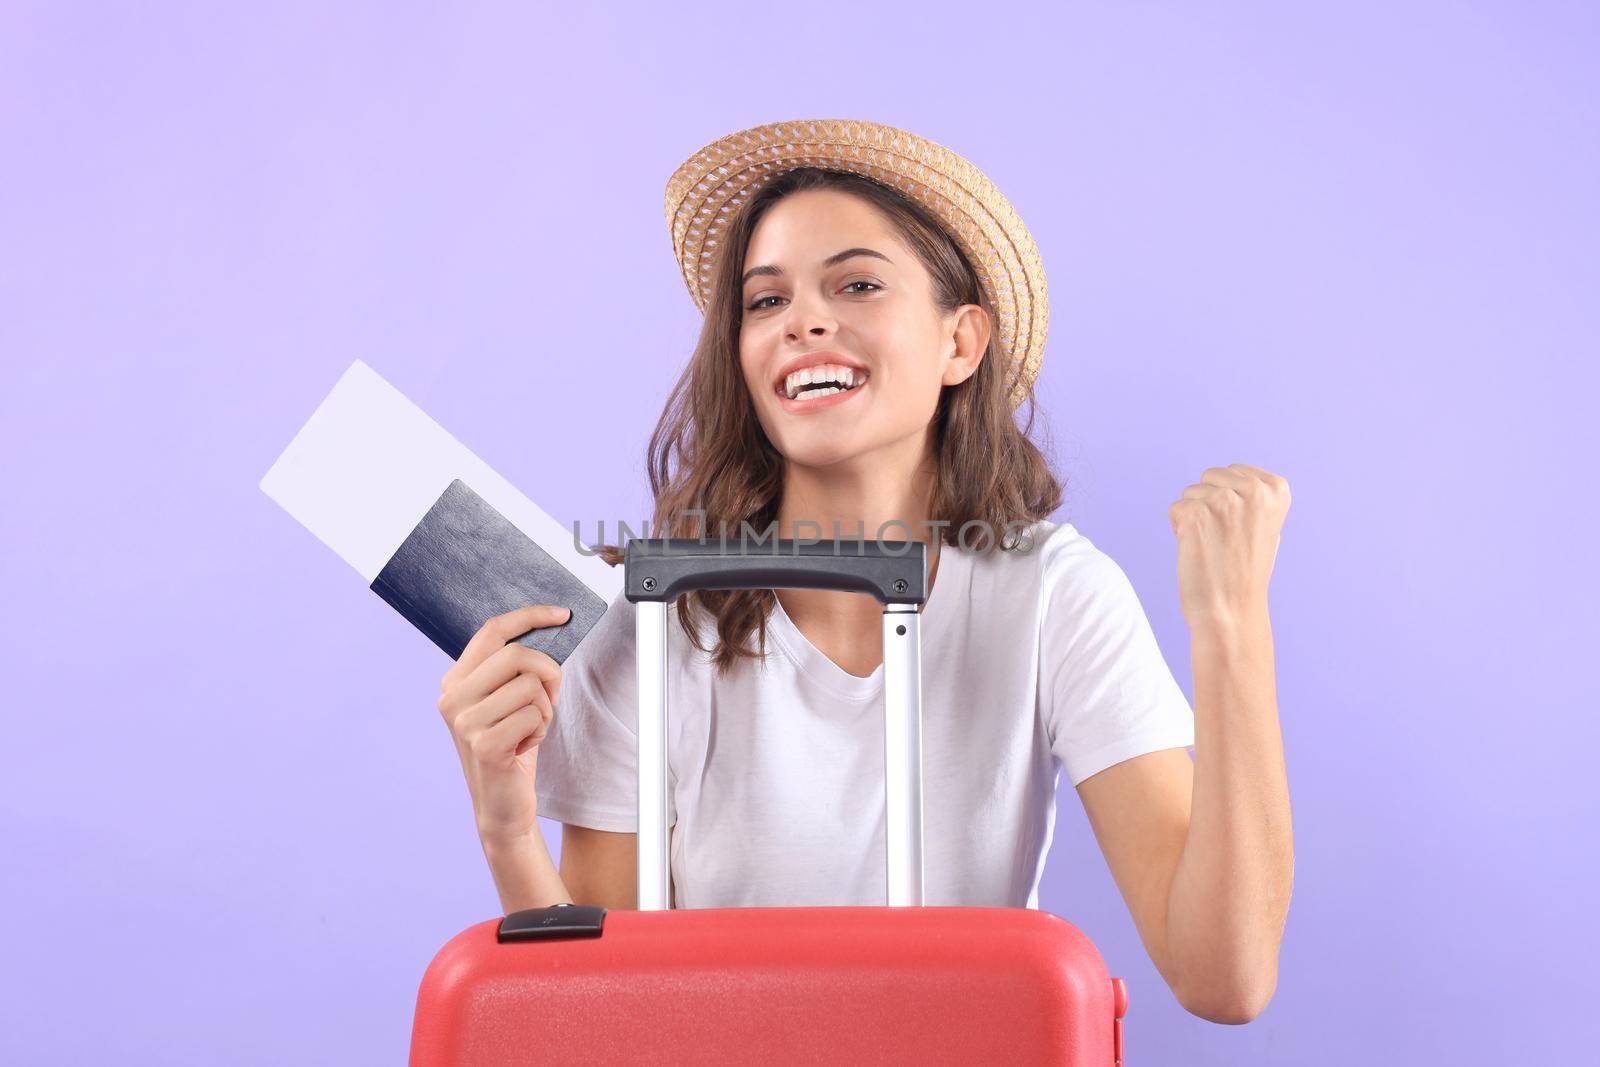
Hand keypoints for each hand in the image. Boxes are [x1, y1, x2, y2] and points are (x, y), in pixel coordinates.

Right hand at [437, 604, 571, 842]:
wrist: (502, 804)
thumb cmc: (511, 746)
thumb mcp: (507, 701)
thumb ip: (516, 669)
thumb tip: (552, 629)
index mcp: (456, 680)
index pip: (493, 631)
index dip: (530, 616)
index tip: (562, 614)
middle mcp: (453, 698)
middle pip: (517, 655)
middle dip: (549, 673)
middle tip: (550, 697)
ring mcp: (465, 722)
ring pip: (530, 687)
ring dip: (544, 709)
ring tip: (528, 729)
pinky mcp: (484, 745)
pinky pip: (534, 715)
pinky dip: (541, 730)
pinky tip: (524, 746)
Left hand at [1167, 463, 1290, 628]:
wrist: (1232, 610)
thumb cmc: (1246, 571)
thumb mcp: (1266, 525)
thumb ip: (1254, 496)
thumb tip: (1235, 475)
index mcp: (1276, 489)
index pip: (1232, 471)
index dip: (1229, 500)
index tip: (1241, 529)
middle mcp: (1253, 491)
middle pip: (1210, 477)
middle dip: (1209, 503)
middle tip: (1224, 539)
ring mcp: (1224, 502)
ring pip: (1190, 492)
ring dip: (1194, 517)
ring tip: (1213, 546)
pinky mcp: (1195, 515)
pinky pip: (1175, 510)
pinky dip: (1179, 529)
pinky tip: (1198, 550)